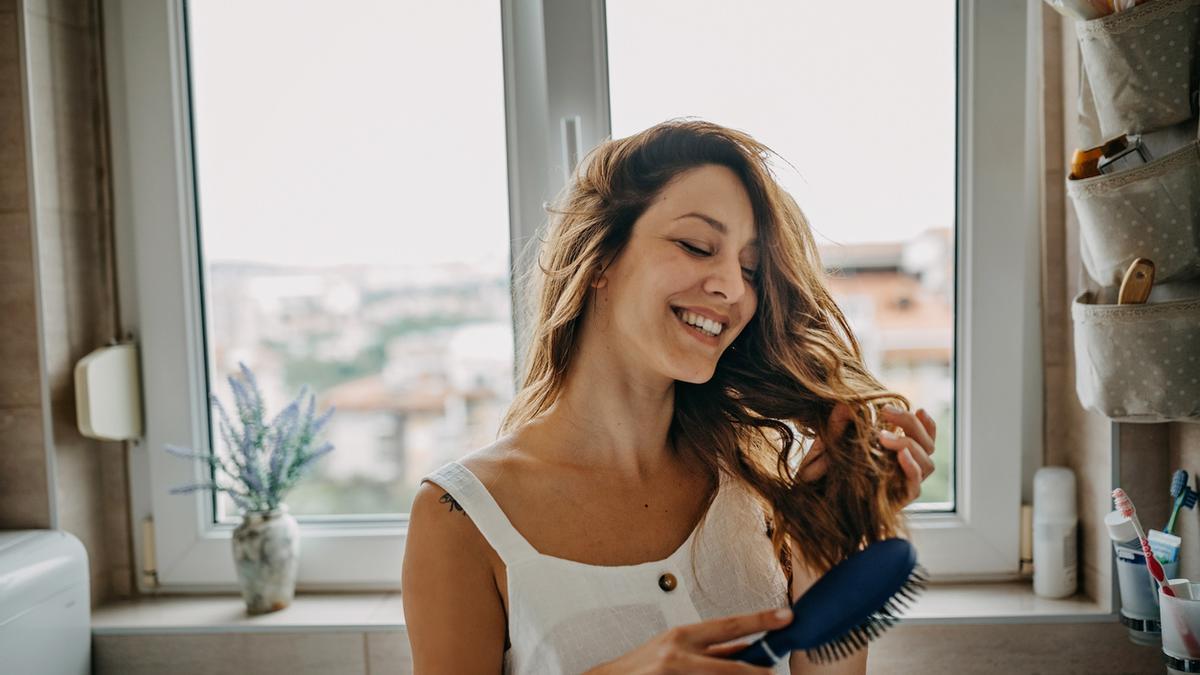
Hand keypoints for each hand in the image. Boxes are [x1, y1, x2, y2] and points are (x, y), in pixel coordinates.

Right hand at [584, 607, 792, 674]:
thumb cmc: (644, 667)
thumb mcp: (676, 649)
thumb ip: (711, 650)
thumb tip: (747, 647)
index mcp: (683, 635)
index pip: (729, 625)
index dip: (760, 620)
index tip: (785, 616)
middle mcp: (680, 653)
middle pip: (731, 660)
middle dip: (759, 666)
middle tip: (780, 666)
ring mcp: (674, 672)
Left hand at [796, 403, 936, 505]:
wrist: (819, 510)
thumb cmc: (826, 476)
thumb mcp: (830, 446)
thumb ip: (838, 426)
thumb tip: (844, 404)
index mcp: (897, 454)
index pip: (924, 438)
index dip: (927, 424)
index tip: (918, 409)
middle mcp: (905, 469)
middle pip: (928, 446)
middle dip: (911, 425)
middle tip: (886, 411)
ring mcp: (903, 485)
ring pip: (928, 463)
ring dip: (909, 444)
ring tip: (883, 436)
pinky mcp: (899, 501)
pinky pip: (915, 485)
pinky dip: (912, 468)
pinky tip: (900, 455)